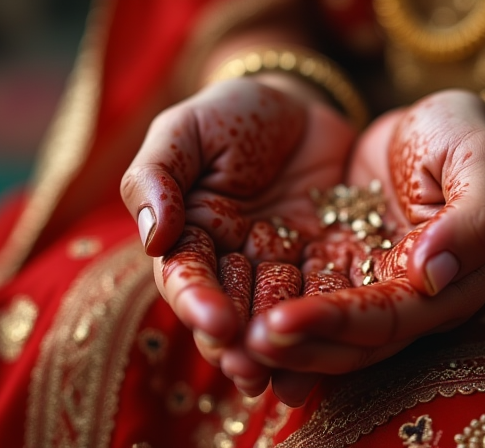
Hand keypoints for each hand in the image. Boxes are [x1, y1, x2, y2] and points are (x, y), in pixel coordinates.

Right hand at [120, 77, 356, 392]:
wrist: (300, 105)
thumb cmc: (234, 111)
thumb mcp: (187, 130)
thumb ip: (158, 176)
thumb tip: (152, 237)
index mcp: (191, 232)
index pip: (187, 274)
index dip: (198, 300)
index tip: (215, 321)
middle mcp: (232, 259)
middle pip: (231, 308)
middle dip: (239, 342)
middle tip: (251, 369)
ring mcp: (279, 264)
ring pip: (276, 311)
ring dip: (280, 348)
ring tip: (287, 379)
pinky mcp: (323, 260)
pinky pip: (325, 291)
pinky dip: (325, 321)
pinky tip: (333, 350)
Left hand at [246, 90, 484, 402]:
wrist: (437, 129)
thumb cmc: (463, 138)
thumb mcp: (479, 161)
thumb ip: (471, 219)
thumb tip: (429, 274)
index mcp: (450, 285)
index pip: (390, 318)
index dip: (336, 324)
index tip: (280, 323)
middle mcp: (410, 300)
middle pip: (352, 341)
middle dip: (297, 346)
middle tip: (239, 345)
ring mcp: (371, 285)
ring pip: (325, 330)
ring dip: (280, 343)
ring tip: (226, 343)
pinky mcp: (340, 266)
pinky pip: (306, 297)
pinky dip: (272, 310)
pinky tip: (233, 316)